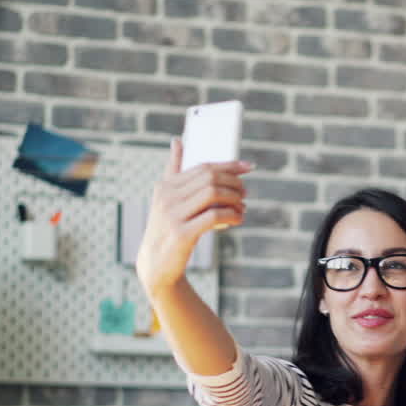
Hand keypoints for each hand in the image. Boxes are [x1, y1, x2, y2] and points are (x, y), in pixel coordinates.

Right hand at [135, 137, 250, 297]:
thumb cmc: (168, 227)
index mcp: (166, 186)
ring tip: (242, 207)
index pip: (203, 167)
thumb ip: (173, 170)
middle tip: (245, 192)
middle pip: (209, 178)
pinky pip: (214, 216)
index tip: (248, 167)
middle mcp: (167, 197)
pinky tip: (238, 219)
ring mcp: (173, 215)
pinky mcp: (182, 234)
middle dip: (234, 183)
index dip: (228, 165)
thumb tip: (178, 141)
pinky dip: (231, 215)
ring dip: (234, 199)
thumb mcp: (167, 198)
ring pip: (212, 194)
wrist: (157, 264)